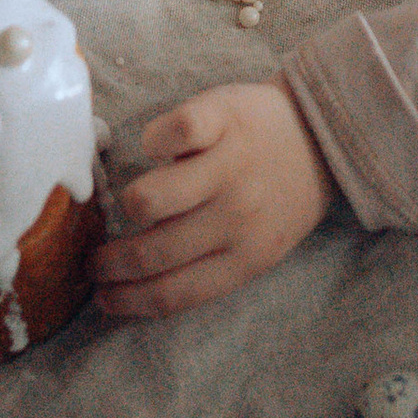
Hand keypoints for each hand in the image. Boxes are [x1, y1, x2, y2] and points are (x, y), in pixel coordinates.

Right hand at [95, 82, 334, 314]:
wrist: (322, 130)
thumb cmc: (280, 192)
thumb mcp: (260, 243)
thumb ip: (211, 262)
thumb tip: (139, 281)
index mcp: (248, 256)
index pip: (173, 293)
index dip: (128, 301)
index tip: (103, 297)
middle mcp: (238, 215)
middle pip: (152, 253)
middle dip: (110, 262)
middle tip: (95, 258)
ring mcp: (230, 164)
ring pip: (149, 198)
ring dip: (130, 203)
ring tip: (135, 204)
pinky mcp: (222, 116)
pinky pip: (165, 134)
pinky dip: (153, 141)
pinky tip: (159, 149)